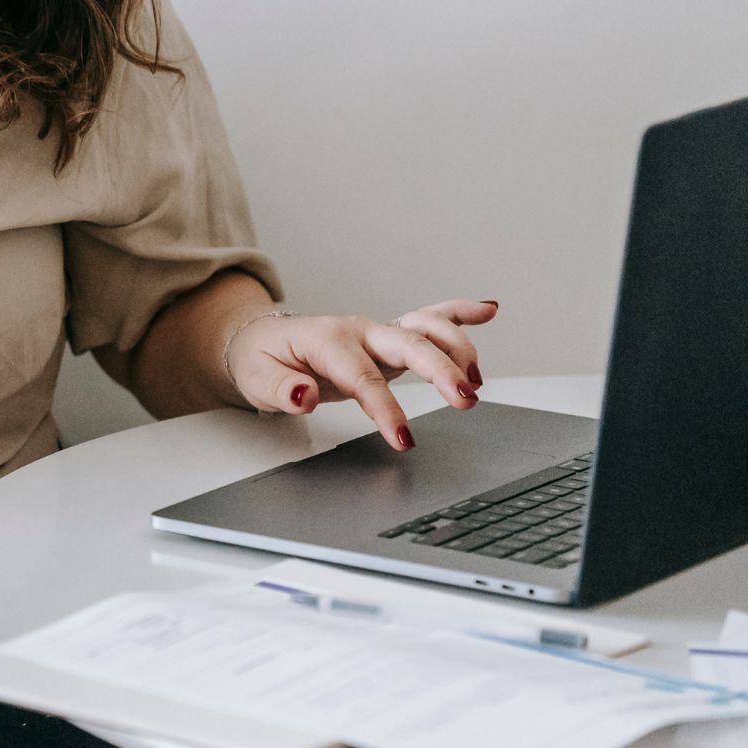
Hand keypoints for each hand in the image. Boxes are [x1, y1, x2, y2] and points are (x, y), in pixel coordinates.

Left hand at [225, 299, 498, 449]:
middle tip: (465, 400)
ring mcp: (377, 332)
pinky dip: (460, 312)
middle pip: (408, 344)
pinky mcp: (390, 337)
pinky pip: (430, 317)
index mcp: (327, 341)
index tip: (404, 437)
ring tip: (477, 380)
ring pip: (426, 327)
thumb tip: (304, 396)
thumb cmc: (262, 359)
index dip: (386, 408)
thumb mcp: (258, 378)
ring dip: (457, 348)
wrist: (261, 340)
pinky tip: (489, 309)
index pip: (363, 377)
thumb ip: (282, 389)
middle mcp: (359, 331)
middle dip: (441, 370)